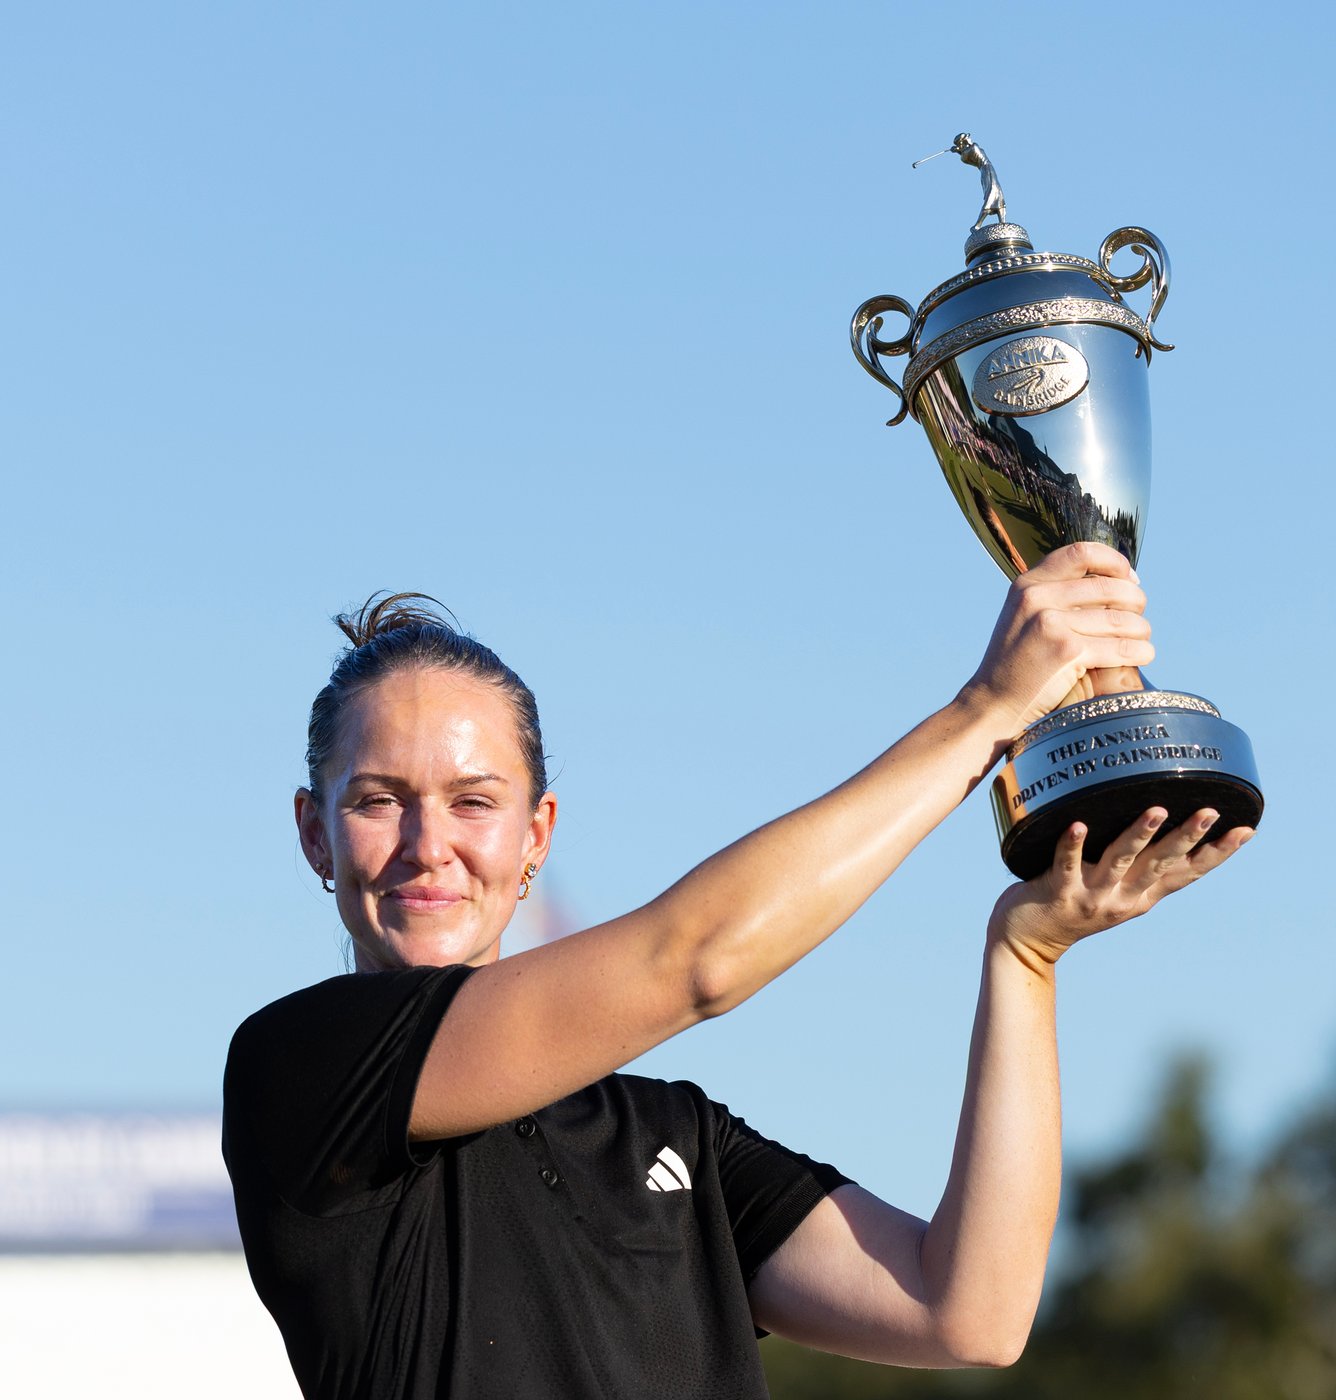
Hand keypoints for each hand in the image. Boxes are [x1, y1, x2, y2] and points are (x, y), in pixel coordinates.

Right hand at [963, 542, 1153, 735]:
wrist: (994, 705)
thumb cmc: (1017, 664)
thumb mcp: (1024, 617)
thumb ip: (1056, 595)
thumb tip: (1117, 582)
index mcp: (1027, 584)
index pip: (1082, 553)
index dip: (1114, 562)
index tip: (1128, 579)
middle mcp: (1037, 598)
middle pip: (1110, 587)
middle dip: (1135, 602)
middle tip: (1138, 618)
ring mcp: (1051, 624)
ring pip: (1122, 619)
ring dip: (1141, 630)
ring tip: (1141, 641)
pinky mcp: (1068, 652)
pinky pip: (1122, 647)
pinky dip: (1140, 652)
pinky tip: (1142, 656)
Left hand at [988, 808, 1253, 970]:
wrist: (1028, 941)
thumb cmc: (1073, 902)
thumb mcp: (1115, 890)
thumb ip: (1137, 865)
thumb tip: (1159, 817)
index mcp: (1142, 896)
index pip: (1188, 873)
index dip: (1217, 853)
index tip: (1245, 829)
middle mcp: (1124, 897)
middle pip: (1162, 864)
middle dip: (1188, 837)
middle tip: (1209, 811)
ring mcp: (1093, 896)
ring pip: (1120, 861)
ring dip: (1138, 835)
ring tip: (1155, 811)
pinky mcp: (1060, 893)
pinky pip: (1067, 864)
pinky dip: (1073, 845)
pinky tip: (1078, 825)